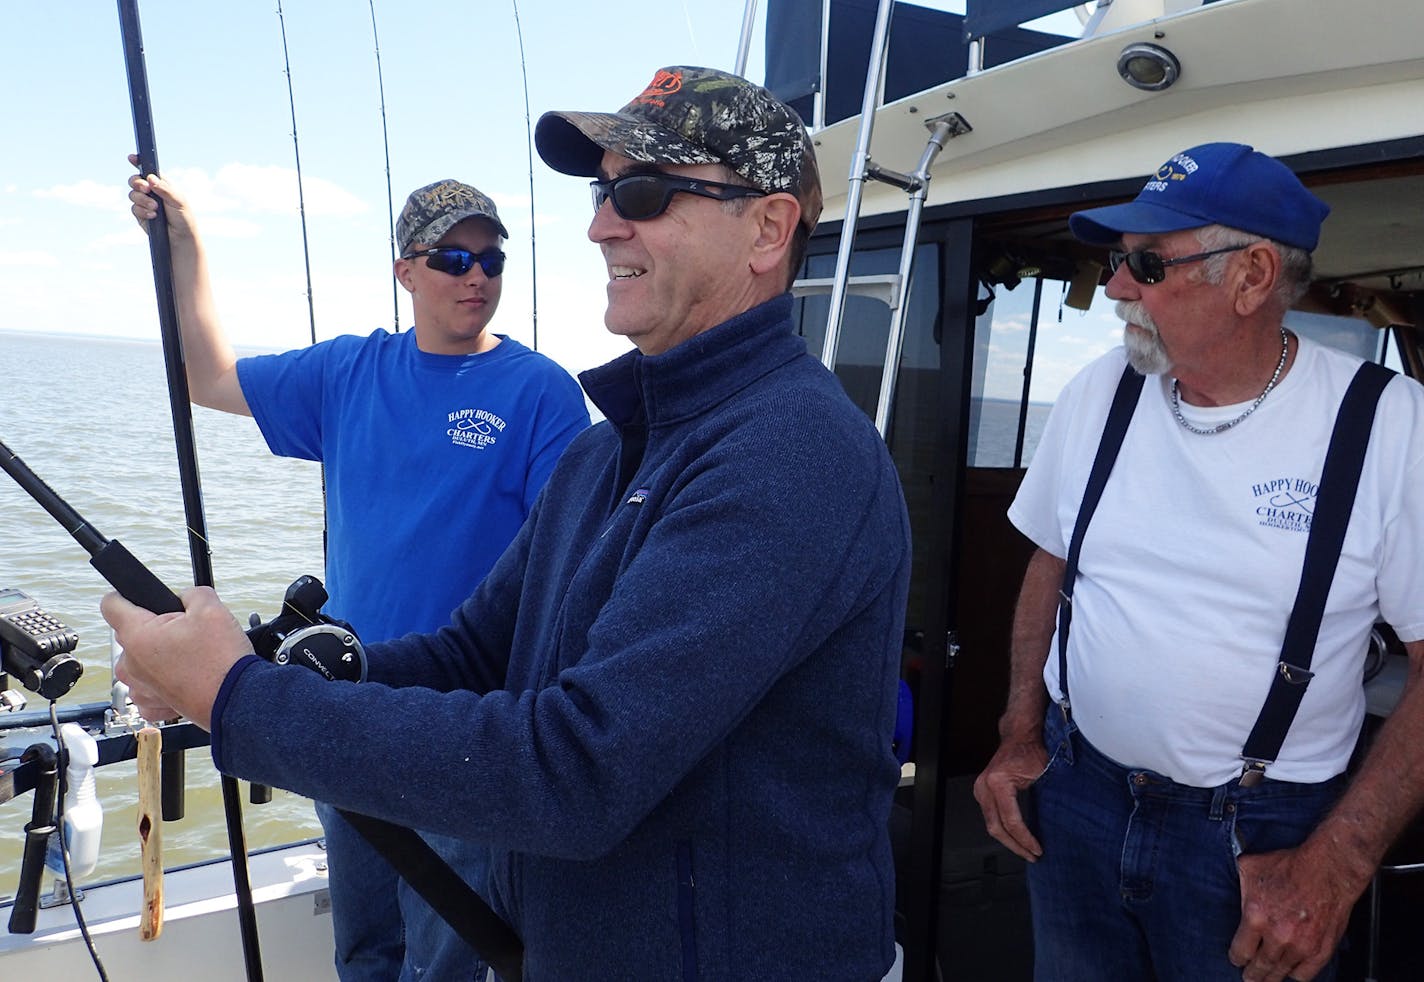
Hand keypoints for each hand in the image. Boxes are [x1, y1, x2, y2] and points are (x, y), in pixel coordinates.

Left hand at [103, 586, 253, 729]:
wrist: (238, 701)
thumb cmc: (222, 662)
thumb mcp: (212, 608)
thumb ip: (192, 593)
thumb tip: (185, 597)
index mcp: (138, 635)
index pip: (111, 604)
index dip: (127, 596)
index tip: (141, 599)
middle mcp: (130, 664)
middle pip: (130, 633)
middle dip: (155, 627)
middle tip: (186, 632)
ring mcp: (139, 687)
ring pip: (139, 660)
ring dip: (158, 656)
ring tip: (189, 657)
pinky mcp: (151, 705)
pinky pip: (148, 686)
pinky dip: (163, 681)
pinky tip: (184, 676)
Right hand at [126, 153, 193, 237]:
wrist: (180, 238)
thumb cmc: (183, 217)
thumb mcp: (178, 201)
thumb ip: (165, 189)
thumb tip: (150, 178)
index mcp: (162, 183)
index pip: (149, 169)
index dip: (139, 162)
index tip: (132, 158)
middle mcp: (151, 191)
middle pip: (135, 180)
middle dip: (137, 183)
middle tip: (146, 189)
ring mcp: (144, 202)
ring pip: (132, 194)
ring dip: (142, 200)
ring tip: (155, 208)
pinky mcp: (140, 213)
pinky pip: (134, 208)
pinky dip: (142, 211)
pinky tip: (153, 216)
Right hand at [973, 734, 1047, 860]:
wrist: (1019, 736)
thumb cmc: (1031, 750)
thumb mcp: (1042, 776)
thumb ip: (1045, 800)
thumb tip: (1057, 827)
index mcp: (998, 783)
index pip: (1011, 821)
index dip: (1025, 839)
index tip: (1037, 850)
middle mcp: (984, 787)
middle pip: (997, 828)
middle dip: (1015, 845)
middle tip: (1032, 856)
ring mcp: (981, 790)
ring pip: (992, 825)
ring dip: (1009, 840)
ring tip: (1026, 850)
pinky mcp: (982, 792)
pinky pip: (991, 817)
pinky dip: (1004, 829)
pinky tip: (1017, 837)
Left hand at [1229, 846, 1356, 981]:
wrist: (1329, 869)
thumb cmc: (1292, 865)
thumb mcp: (1251, 868)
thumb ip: (1240, 886)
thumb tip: (1231, 889)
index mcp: (1256, 916)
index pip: (1241, 951)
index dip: (1237, 958)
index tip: (1237, 960)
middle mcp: (1277, 935)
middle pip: (1260, 966)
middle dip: (1252, 974)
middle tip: (1248, 978)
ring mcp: (1301, 945)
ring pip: (1281, 972)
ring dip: (1271, 978)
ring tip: (1266, 979)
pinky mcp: (1321, 950)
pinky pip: (1305, 974)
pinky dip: (1296, 975)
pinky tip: (1290, 973)